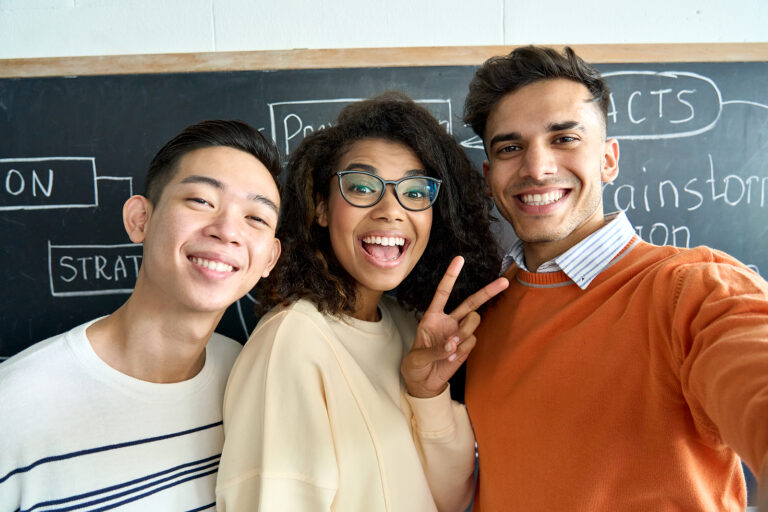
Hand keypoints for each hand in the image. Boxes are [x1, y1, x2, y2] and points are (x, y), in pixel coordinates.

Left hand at [401, 255, 508, 398]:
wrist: (423, 382)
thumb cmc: (415, 365)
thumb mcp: (416, 357)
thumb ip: (435, 350)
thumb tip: (454, 343)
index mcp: (432, 316)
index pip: (443, 292)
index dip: (451, 276)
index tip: (460, 259)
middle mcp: (449, 321)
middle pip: (472, 303)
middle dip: (488, 291)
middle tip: (504, 282)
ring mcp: (460, 333)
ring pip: (473, 323)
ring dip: (464, 333)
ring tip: (450, 349)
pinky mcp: (467, 346)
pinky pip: (471, 342)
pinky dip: (462, 350)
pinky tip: (451, 358)